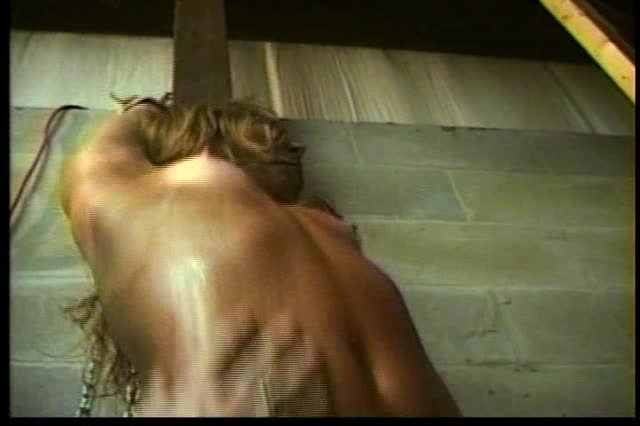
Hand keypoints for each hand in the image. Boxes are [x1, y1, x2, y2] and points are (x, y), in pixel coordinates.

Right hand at [140, 310, 331, 415]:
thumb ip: (161, 391)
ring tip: (314, 348)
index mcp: (196, 391)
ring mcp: (249, 418)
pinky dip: (308, 401)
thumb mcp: (156, 413)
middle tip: (290, 320)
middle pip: (254, 365)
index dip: (232, 329)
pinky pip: (293, 414)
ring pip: (278, 390)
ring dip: (298, 368)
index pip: (215, 352)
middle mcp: (224, 401)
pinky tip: (319, 389)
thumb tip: (164, 371)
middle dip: (274, 341)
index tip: (247, 311)